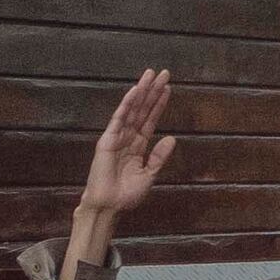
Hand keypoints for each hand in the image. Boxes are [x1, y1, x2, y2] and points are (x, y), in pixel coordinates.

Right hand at [64, 71, 176, 279]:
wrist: (109, 206)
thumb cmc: (126, 195)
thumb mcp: (149, 175)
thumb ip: (159, 157)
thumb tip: (172, 138)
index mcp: (138, 146)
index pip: (150, 120)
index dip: (159, 104)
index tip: (168, 88)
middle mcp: (128, 137)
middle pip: (143, 109)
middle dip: (153, 91)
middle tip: (163, 72)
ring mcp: (117, 137)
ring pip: (132, 110)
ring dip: (142, 92)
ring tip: (151, 75)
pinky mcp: (107, 140)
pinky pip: (118, 119)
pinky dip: (126, 104)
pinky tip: (135, 91)